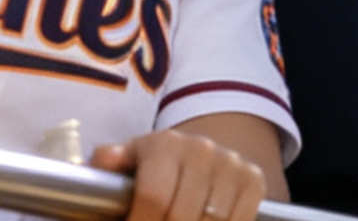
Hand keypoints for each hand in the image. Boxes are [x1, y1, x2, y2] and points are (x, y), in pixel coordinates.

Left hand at [92, 129, 269, 220]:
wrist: (196, 156)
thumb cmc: (150, 168)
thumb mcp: (125, 161)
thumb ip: (108, 164)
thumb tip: (105, 159)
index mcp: (165, 144)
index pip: (154, 197)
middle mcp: (201, 149)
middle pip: (182, 215)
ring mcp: (231, 164)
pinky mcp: (252, 180)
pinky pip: (239, 219)